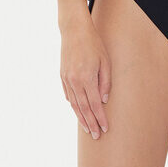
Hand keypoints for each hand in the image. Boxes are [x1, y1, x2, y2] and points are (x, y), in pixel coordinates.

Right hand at [60, 14, 111, 138]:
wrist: (74, 31)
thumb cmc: (93, 44)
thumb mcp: (105, 61)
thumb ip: (105, 82)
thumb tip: (104, 100)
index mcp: (86, 78)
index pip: (95, 104)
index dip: (100, 118)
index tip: (105, 128)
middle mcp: (74, 81)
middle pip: (83, 108)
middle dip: (91, 123)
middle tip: (97, 136)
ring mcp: (66, 80)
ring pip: (74, 104)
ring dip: (81, 118)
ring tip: (88, 129)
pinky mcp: (62, 76)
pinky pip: (68, 95)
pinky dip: (73, 106)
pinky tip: (78, 112)